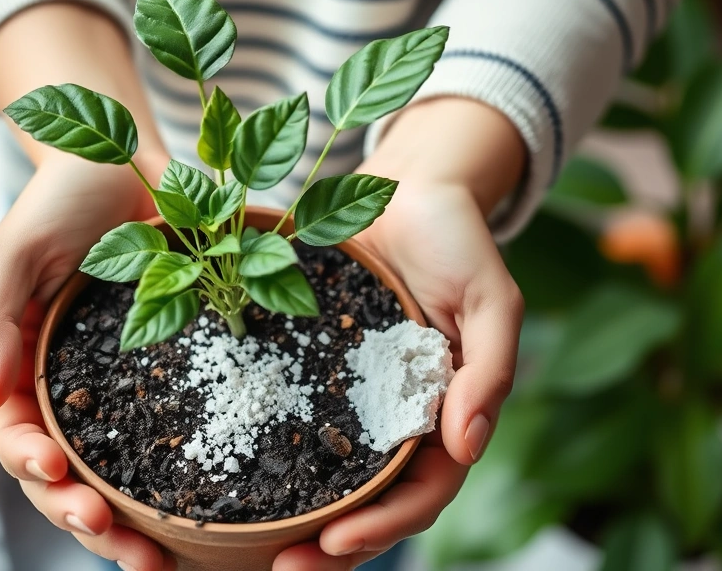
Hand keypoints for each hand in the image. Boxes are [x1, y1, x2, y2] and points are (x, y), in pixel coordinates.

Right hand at [0, 151, 172, 569]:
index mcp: (19, 362)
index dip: (30, 462)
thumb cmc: (62, 198)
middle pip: (64, 472)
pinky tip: (202, 520)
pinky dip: (175, 485)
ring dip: (129, 522)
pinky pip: (169, 440)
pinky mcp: (168, 378)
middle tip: (116, 540)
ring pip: (115, 472)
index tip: (57, 475)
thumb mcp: (14, 249)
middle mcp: (67, 386)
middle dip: (82, 515)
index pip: (14, 430)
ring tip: (158, 557)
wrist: (129, 165)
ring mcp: (118, 388)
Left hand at [275, 99, 525, 568]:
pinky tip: (231, 470)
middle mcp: (394, 417)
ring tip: (252, 549)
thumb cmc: (457, 240)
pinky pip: (288, 418)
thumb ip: (488, 370)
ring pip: (326, 476)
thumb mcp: (490, 299)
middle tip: (284, 569)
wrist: (406, 190)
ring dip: (296, 519)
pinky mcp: (309, 368)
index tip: (335, 542)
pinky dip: (267, 453)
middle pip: (368, 501)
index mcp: (442, 413)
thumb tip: (468, 446)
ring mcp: (350, 397)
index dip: (383, 524)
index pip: (420, 490)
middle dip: (333, 547)